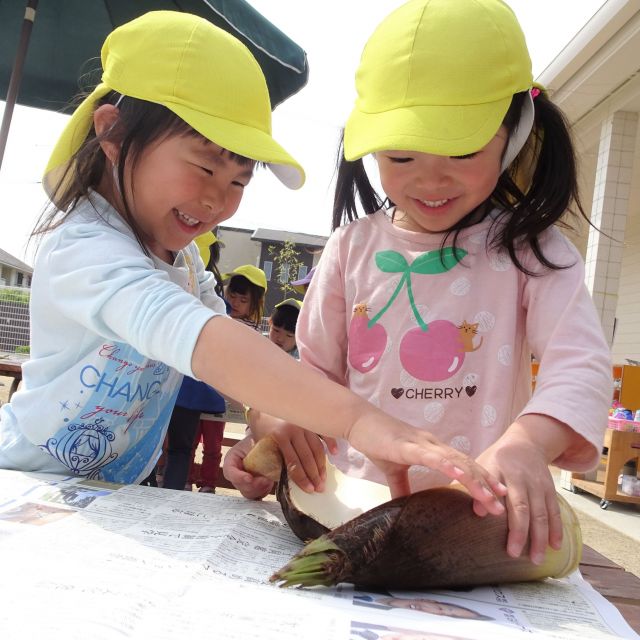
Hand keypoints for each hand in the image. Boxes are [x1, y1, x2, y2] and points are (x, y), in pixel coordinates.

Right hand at [223, 436, 273, 499]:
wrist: (265, 444)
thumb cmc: (258, 441)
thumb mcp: (255, 442)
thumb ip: (258, 450)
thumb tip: (265, 458)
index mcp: (231, 460)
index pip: (229, 472)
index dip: (239, 477)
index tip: (249, 478)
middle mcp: (235, 474)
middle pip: (240, 486)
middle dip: (254, 485)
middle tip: (266, 479)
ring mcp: (243, 483)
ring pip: (249, 493)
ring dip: (260, 488)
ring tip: (269, 479)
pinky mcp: (253, 488)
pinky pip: (257, 495)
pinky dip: (264, 490)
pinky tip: (269, 481)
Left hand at [267, 421, 337, 492]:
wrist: (267, 405)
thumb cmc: (264, 428)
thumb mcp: (264, 444)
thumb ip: (275, 459)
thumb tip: (287, 480)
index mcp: (279, 436)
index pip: (293, 462)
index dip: (302, 478)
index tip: (310, 489)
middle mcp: (293, 430)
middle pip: (307, 457)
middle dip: (314, 475)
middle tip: (320, 488)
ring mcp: (304, 424)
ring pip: (317, 448)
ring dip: (322, 465)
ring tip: (324, 478)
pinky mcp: (311, 420)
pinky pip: (323, 433)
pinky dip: (330, 442)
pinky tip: (334, 453)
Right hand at [345, 416, 506, 513]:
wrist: (358, 421)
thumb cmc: (376, 441)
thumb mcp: (392, 470)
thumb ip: (401, 487)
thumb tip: (405, 508)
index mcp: (431, 450)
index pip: (463, 465)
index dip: (482, 479)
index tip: (498, 496)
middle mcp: (432, 445)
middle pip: (465, 465)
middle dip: (485, 484)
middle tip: (502, 504)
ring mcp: (421, 443)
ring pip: (454, 462)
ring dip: (474, 479)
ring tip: (490, 496)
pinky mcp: (407, 445)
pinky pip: (431, 457)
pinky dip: (448, 466)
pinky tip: (460, 475)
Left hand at [475, 417, 566, 563]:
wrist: (526, 442)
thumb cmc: (498, 458)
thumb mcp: (484, 464)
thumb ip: (479, 486)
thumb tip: (477, 512)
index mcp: (504, 473)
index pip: (508, 500)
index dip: (511, 525)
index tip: (508, 546)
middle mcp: (524, 479)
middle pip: (526, 510)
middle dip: (524, 535)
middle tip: (518, 556)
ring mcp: (539, 485)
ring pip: (543, 513)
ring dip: (542, 537)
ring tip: (537, 559)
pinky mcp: (550, 489)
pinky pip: (554, 511)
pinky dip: (557, 529)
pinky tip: (556, 546)